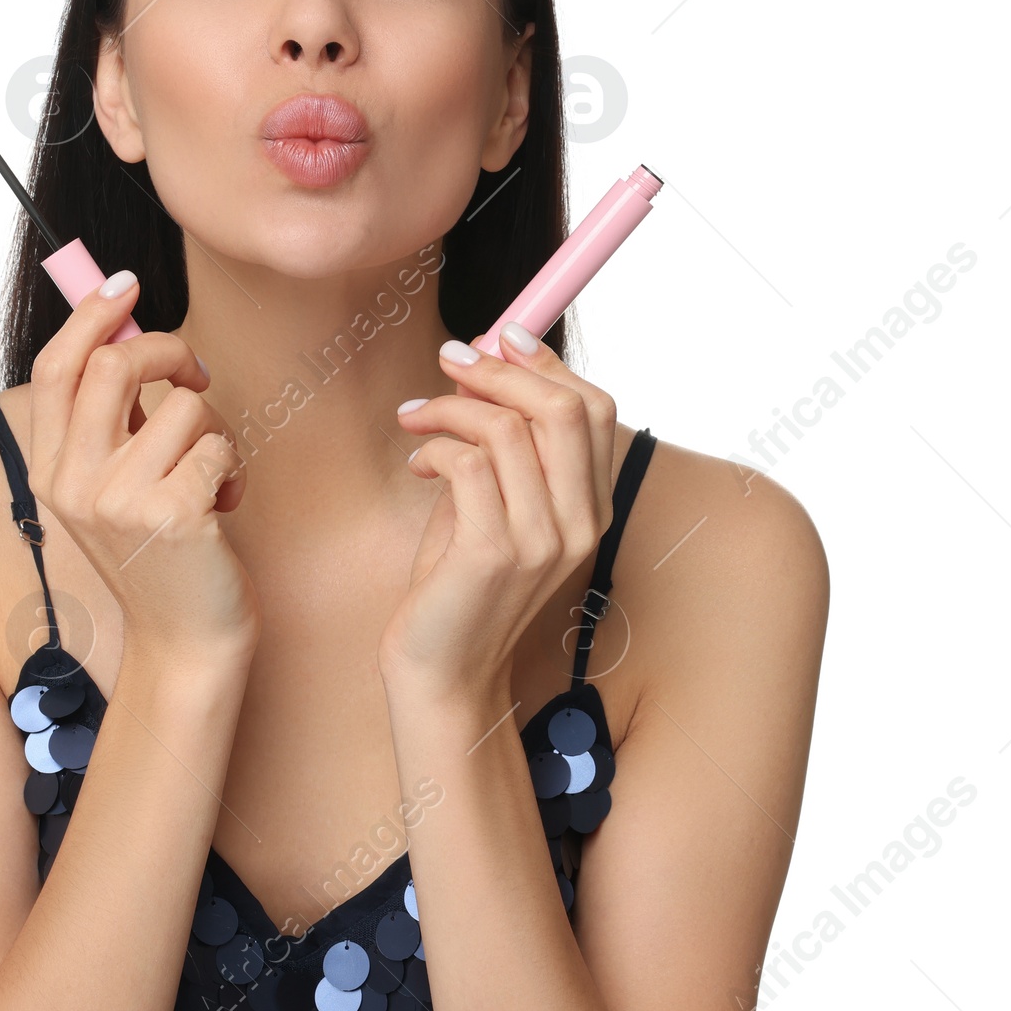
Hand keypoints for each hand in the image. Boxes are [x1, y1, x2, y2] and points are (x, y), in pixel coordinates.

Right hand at [26, 271, 260, 659]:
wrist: (185, 643)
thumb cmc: (160, 557)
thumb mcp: (113, 487)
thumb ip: (109, 420)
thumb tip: (124, 329)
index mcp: (51, 471)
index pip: (57, 370)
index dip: (91, 317)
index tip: (125, 284)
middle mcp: (73, 484)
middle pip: (115, 367)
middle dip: (169, 350)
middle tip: (196, 370)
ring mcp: (120, 501)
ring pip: (184, 406)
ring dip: (215, 431)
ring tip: (209, 476)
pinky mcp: (172, 515)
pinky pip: (218, 445)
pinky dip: (232, 467)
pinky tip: (223, 506)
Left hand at [379, 325, 616, 697]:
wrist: (443, 673)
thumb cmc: (459, 586)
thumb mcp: (493, 505)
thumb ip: (502, 447)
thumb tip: (482, 367)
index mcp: (590, 508)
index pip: (595, 408)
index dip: (546, 363)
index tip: (498, 337)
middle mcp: (580, 523)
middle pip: (562, 408)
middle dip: (499, 370)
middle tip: (448, 360)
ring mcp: (543, 540)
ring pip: (507, 428)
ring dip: (450, 407)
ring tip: (415, 418)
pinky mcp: (495, 552)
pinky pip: (467, 463)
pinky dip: (434, 448)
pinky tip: (416, 466)